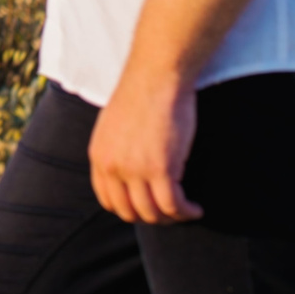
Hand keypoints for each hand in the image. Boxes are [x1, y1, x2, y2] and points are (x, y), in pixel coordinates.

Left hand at [87, 67, 203, 222]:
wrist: (156, 75)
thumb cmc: (142, 93)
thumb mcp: (113, 125)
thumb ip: (116, 149)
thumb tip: (127, 170)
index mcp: (99, 156)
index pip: (108, 200)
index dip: (129, 209)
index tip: (148, 207)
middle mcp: (112, 166)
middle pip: (130, 212)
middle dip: (152, 217)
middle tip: (170, 211)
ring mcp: (135, 169)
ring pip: (153, 213)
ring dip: (172, 217)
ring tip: (186, 210)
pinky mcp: (161, 168)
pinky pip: (173, 205)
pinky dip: (186, 212)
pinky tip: (195, 209)